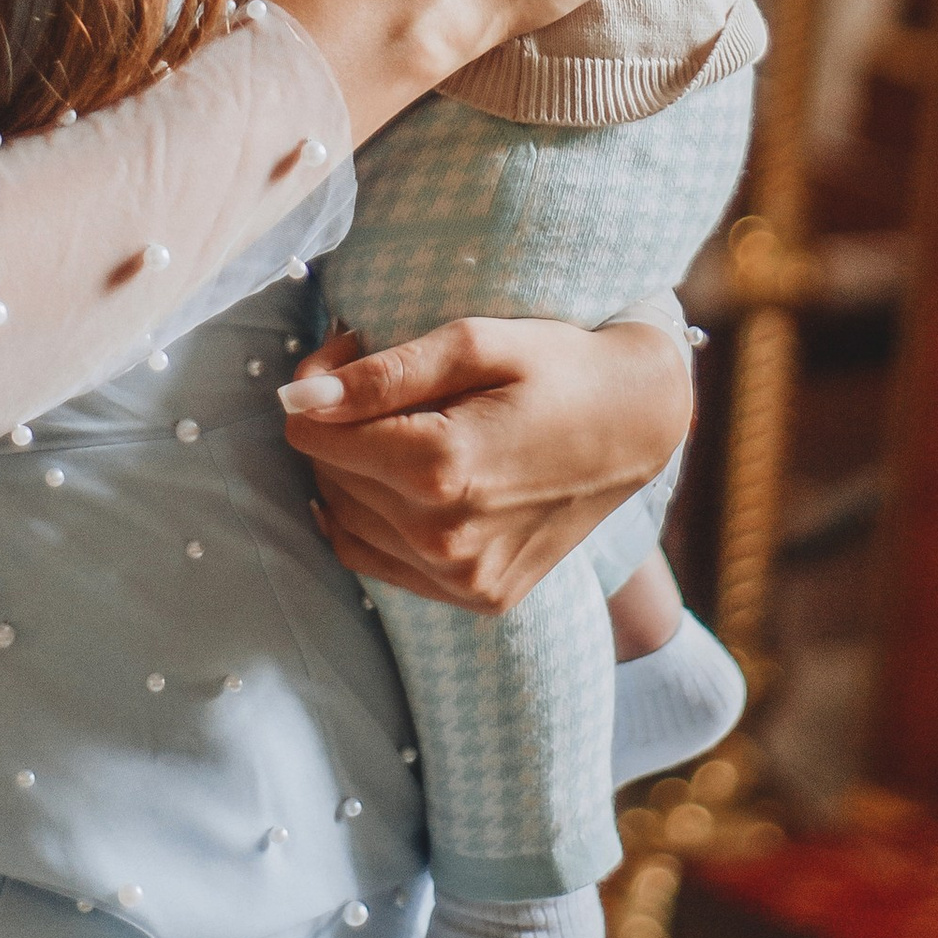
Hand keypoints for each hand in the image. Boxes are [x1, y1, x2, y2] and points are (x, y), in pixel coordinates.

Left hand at [283, 313, 692, 610]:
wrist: (640, 423)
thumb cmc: (560, 365)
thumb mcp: (475, 341)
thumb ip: (381, 373)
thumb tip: (297, 399)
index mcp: (442, 468)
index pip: (314, 435)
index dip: (317, 387)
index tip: (347, 352)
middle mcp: (446, 537)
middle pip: (329, 477)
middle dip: (334, 425)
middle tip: (372, 377)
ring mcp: (464, 578)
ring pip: (347, 521)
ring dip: (351, 472)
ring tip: (396, 425)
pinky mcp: (479, 596)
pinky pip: (379, 564)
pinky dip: (368, 521)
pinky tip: (390, 485)